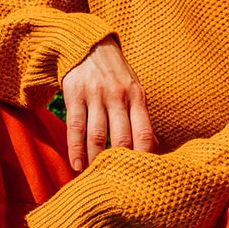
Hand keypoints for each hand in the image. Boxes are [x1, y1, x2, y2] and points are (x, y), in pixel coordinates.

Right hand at [62, 35, 156, 170]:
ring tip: (94, 178)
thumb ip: (141, 117)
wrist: (88, 44)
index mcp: (137, 97)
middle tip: (117, 184)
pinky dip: (76, 149)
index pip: (144, 132)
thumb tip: (153, 146)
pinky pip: (76, 126)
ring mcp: (95, 95)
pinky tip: (77, 165)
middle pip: (121, 137)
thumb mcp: (134, 90)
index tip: (141, 176)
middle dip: (120, 163)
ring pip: (97, 135)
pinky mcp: (75, 94)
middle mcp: (118, 96)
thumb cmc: (115, 74)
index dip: (143, 157)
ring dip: (96, 160)